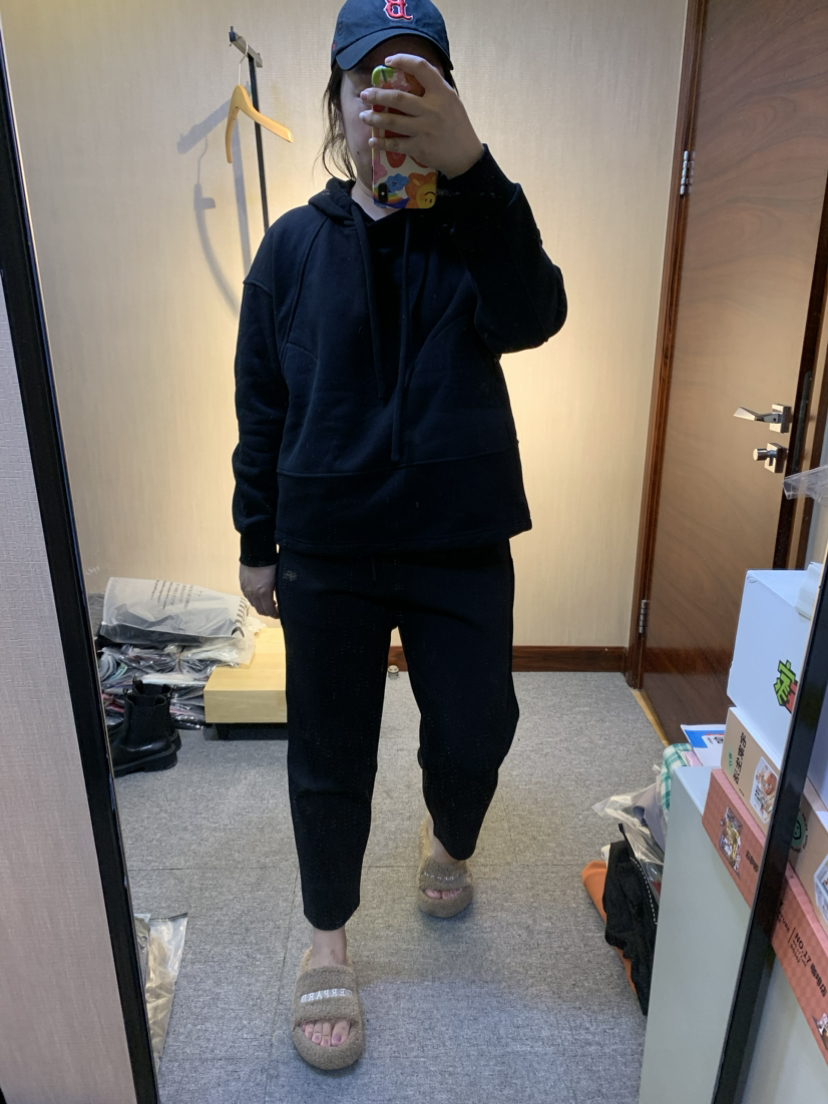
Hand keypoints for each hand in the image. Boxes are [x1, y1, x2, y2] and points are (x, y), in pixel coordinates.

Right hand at [240, 563, 278, 618]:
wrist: (256, 553)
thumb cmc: (270, 563)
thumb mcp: (277, 578)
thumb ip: (278, 590)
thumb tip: (280, 598)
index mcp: (264, 592)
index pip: (269, 611)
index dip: (275, 615)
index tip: (279, 613)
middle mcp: (253, 593)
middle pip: (260, 611)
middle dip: (268, 612)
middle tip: (274, 609)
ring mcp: (246, 589)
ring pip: (253, 604)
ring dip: (261, 605)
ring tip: (267, 601)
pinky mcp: (242, 585)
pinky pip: (248, 597)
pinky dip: (254, 599)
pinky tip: (259, 594)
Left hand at [359, 53, 483, 179]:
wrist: (466, 155)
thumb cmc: (457, 125)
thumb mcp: (451, 101)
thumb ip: (435, 88)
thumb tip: (413, 73)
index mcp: (441, 92)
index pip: (420, 68)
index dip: (402, 60)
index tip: (388, 61)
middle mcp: (432, 108)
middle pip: (398, 97)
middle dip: (377, 95)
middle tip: (365, 94)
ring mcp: (425, 129)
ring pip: (393, 121)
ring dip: (374, 118)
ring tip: (363, 116)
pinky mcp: (420, 147)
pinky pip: (396, 144)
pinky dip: (382, 143)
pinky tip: (372, 141)